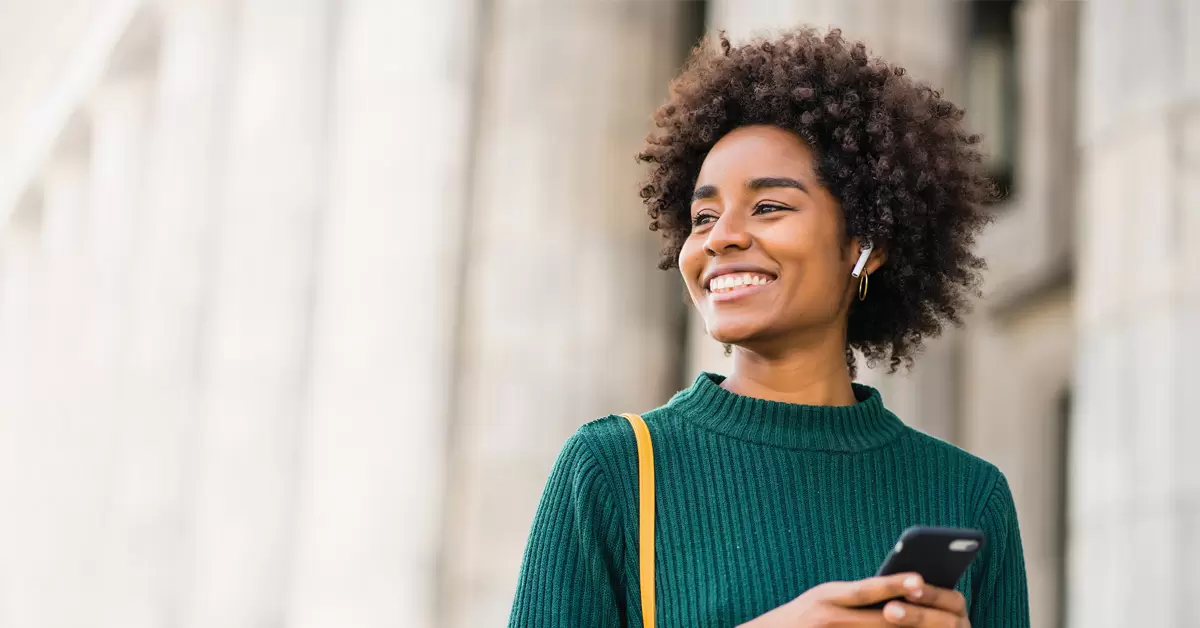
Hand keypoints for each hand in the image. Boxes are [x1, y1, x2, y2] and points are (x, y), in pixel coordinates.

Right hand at [737, 572, 969, 627]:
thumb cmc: (800, 616)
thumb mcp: (823, 597)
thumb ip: (854, 597)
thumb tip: (895, 591)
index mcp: (827, 596)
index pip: (866, 589)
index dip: (894, 585)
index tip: (920, 579)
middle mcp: (829, 618)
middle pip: (880, 619)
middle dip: (912, 617)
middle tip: (944, 615)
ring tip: (938, 627)